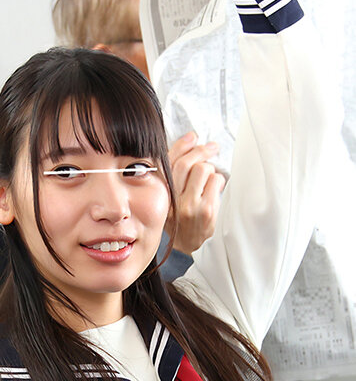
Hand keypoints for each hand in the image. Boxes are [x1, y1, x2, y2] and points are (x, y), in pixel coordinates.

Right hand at [167, 132, 225, 255]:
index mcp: (162, 194)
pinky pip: (216, 181)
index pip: (168, 163)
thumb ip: (175, 172)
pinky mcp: (207, 210)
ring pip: (204, 169)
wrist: (187, 244)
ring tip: (208, 180)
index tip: (192, 136)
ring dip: (210, 170)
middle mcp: (174, 200)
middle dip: (201, 151)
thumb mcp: (170, 195)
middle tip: (211, 147)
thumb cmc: (179, 216)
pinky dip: (218, 182)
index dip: (182, 145)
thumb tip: (191, 139)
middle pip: (188, 164)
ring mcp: (191, 206)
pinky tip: (213, 190)